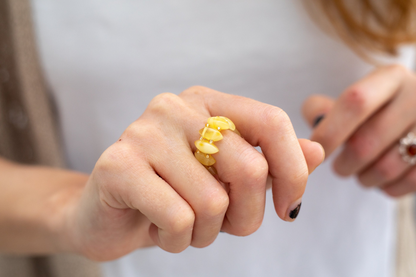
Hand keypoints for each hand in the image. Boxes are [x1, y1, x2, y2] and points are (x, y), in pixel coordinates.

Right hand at [64, 86, 323, 260]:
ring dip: (206, 233)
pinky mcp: (117, 165)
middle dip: (246, 217)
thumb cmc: (175, 196)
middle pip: (249, 167)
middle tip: (222, 225)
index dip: (293, 171)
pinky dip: (178, 240)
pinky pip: (179, 218)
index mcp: (207, 103)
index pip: (271, 121)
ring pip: (213, 202)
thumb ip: (271, 162)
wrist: (109, 215)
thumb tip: (316, 152)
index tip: (287, 209)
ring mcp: (143, 132)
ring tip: (182, 224)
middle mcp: (176, 107)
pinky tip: (157, 228)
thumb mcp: (228, 180)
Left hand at [302, 65, 415, 196]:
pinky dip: (385, 187)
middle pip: (365, 143)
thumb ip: (324, 110)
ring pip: (385, 168)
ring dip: (363, 177)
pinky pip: (405, 184)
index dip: (330, 131)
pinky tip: (382, 177)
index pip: (355, 103)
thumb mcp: (354, 98)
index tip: (316, 149)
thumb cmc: (376, 111)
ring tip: (361, 170)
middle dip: (344, 163)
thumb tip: (313, 128)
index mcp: (391, 78)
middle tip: (339, 165)